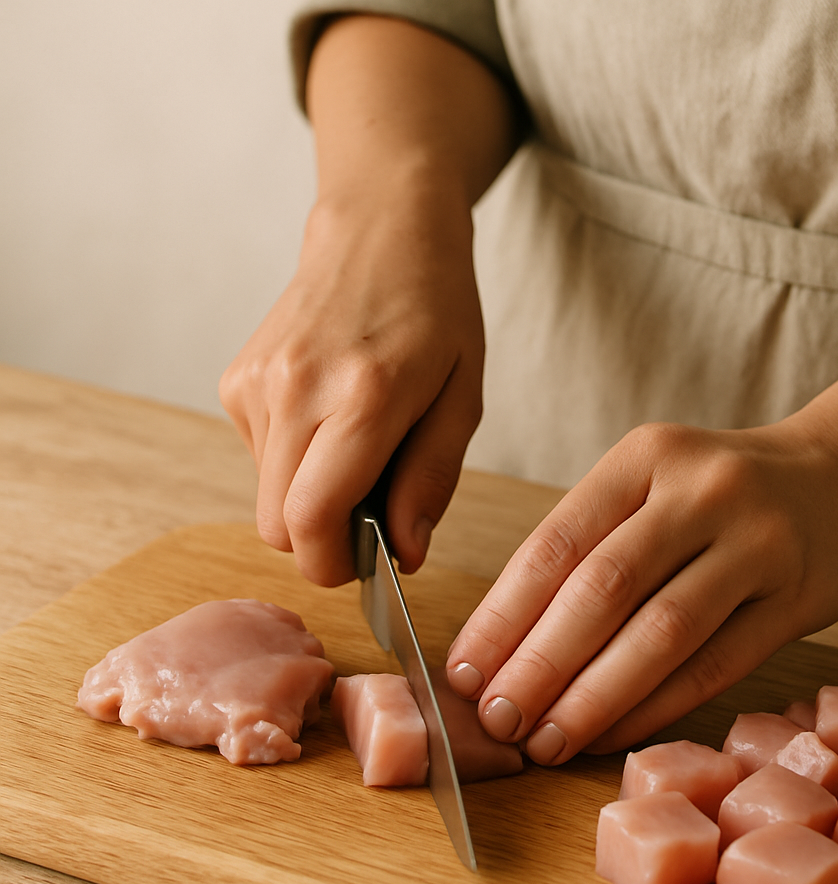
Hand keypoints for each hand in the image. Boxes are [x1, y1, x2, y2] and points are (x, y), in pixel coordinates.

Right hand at [219, 14, 519, 586]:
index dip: (333, 563)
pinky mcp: (238, 379)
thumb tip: (404, 554)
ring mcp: (258, 382)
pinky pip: (257, 458)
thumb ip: (431, 480)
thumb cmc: (436, 312)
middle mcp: (297, 389)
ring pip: (265, 496)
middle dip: (322, 539)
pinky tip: (327, 417)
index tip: (361, 563)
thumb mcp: (462, 397)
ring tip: (355, 445)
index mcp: (364, 396)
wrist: (379, 229)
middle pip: (277, 524)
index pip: (312, 519)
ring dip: (309, 496)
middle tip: (369, 509)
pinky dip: (292, 461)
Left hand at [445, 419, 837, 763]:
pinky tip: (610, 734)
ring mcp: (757, 543)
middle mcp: (700, 490)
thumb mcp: (653, 484)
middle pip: (603, 589)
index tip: (464, 670)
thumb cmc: (723, 490)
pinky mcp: (799, 598)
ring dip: (593, 697)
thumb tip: (507, 639)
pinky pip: (715, 666)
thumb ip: (591, 545)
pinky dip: (654, 707)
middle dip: (538, 663)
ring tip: (543, 741)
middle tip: (496, 719)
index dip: (503, 614)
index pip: (557, 542)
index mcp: (645, 457)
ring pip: (660, 633)